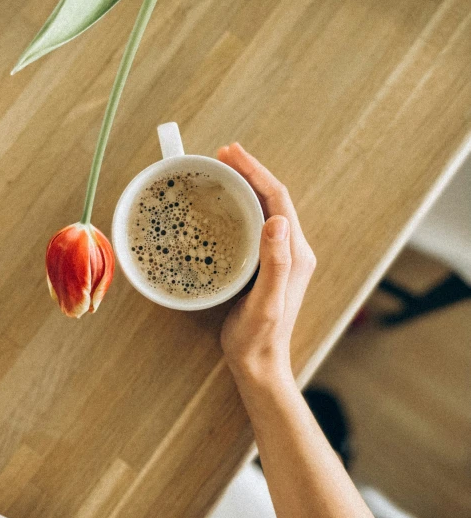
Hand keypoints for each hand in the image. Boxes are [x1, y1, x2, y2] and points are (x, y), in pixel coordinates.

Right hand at [217, 144, 315, 398]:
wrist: (259, 364)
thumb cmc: (259, 337)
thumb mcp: (266, 302)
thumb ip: (275, 263)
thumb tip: (277, 220)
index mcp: (295, 253)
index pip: (278, 199)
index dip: (255, 172)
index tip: (230, 153)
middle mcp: (293, 250)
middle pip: (273, 198)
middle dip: (250, 171)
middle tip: (222, 154)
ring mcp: (281, 257)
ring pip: (265, 209)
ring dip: (246, 185)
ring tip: (222, 170)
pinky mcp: (267, 265)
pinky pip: (256, 224)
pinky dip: (241, 205)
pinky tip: (224, 204)